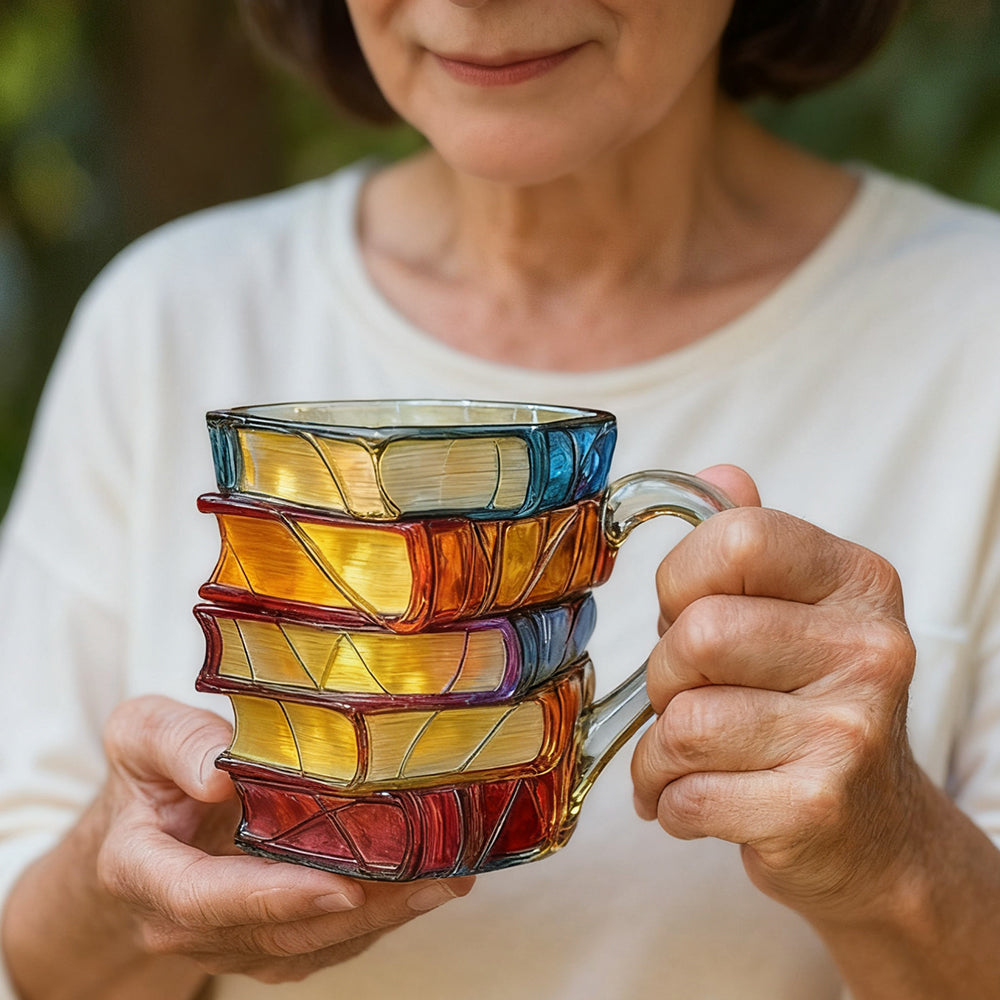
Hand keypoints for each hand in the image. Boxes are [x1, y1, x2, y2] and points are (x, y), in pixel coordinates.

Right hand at [96, 696, 473, 983]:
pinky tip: (427, 884)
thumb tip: (219, 772)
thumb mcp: (141, 735)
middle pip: (276, 931)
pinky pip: (326, 943)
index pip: (201, 897)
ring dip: (384, 918)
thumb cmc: (146, 778)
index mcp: (143, 868)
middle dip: (358, 911)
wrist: (140, 835)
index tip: (336, 889)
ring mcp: (230, 939)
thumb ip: (174, 743)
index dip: (270, 897)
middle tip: (430, 878)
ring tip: (447, 878)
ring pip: (311, 945)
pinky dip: (381, 919)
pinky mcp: (268, 941)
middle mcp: (185, 921)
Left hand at [631, 466, 919, 920]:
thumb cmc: (810, 708)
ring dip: (660, 750)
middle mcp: (869, 649)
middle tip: (684, 698)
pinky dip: (669, 803)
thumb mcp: (796, 613)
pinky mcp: (818, 808)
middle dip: (665, 674)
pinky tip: (695, 800)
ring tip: (688, 757)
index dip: (681, 579)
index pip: (737, 539)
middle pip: (698, 634)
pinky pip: (688, 793)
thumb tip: (721, 474)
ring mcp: (850, 732)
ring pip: (684, 721)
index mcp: (858, 582)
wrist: (876, 835)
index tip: (684, 613)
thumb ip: (754, 545)